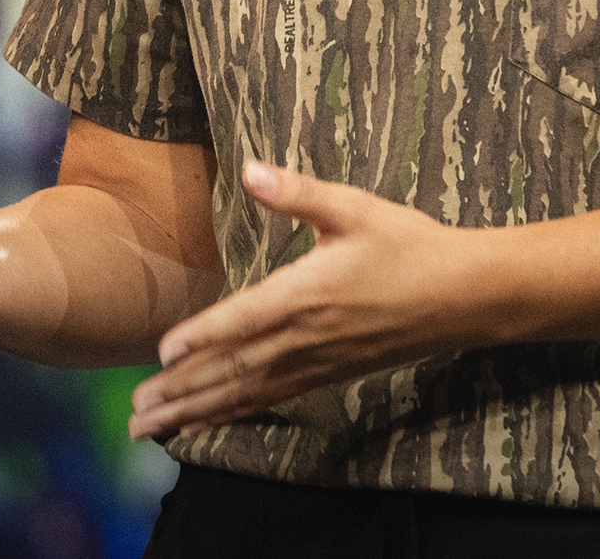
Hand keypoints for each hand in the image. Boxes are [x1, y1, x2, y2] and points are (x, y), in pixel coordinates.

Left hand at [126, 162, 486, 439]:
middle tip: (135, 414)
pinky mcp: (329, 374)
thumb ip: (298, 193)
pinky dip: (233, 415)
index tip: (161, 353)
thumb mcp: (355, 208)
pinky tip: (207, 423)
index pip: (244, 319)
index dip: (202, 336)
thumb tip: (251, 170)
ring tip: (151, 429)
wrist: (464, 295)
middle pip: (233, 370)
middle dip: (182, 393)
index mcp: (308, 293)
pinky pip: (271, 400)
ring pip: (247, 393)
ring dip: (196, 413)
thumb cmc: (409, 245)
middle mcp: (306, 336)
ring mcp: (317, 362)